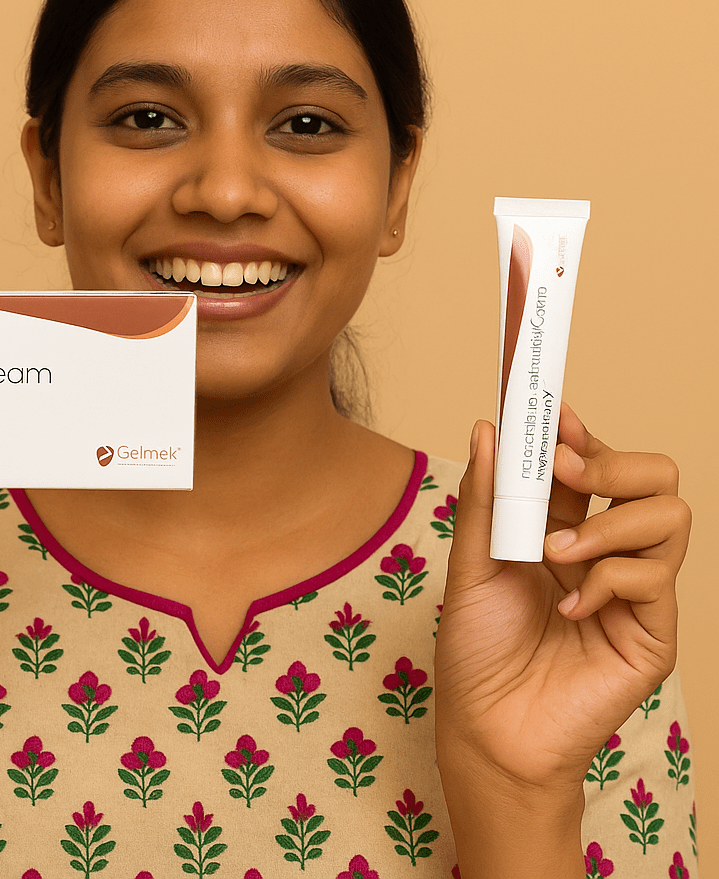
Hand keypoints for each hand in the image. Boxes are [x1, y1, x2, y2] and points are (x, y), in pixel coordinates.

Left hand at [436, 403, 688, 791]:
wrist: (487, 728)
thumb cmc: (477, 649)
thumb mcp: (470, 563)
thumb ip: (484, 498)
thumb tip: (488, 428)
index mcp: (563, 529)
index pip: (593, 465)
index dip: (579, 434)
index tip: (551, 411)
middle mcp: (606, 552)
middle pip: (653, 477)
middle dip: (612, 460)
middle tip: (565, 470)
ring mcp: (634, 592)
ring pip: (670, 517)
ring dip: (608, 523)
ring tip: (555, 553)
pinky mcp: (653, 633)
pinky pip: (654, 579)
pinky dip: (607, 579)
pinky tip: (568, 608)